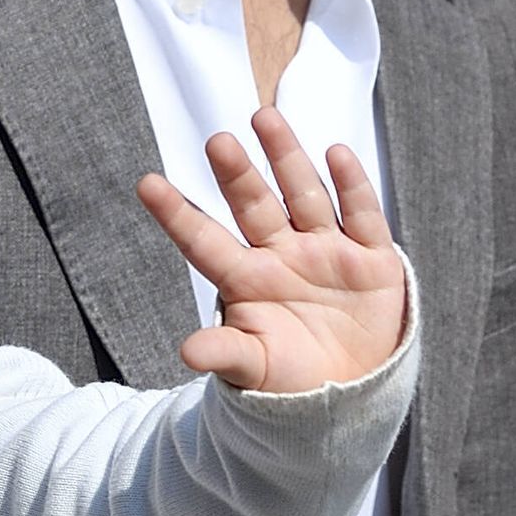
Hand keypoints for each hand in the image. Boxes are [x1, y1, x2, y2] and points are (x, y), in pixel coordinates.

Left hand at [136, 107, 407, 395]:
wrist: (352, 395)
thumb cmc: (293, 381)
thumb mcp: (257, 369)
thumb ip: (226, 353)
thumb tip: (188, 352)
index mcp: (246, 280)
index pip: (204, 240)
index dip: (176, 214)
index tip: (146, 184)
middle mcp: (282, 255)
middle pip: (254, 206)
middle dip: (237, 174)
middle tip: (216, 142)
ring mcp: (326, 251)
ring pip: (304, 196)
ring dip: (287, 159)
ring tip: (265, 119)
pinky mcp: (370, 258)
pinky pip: (361, 214)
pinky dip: (351, 185)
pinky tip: (336, 154)